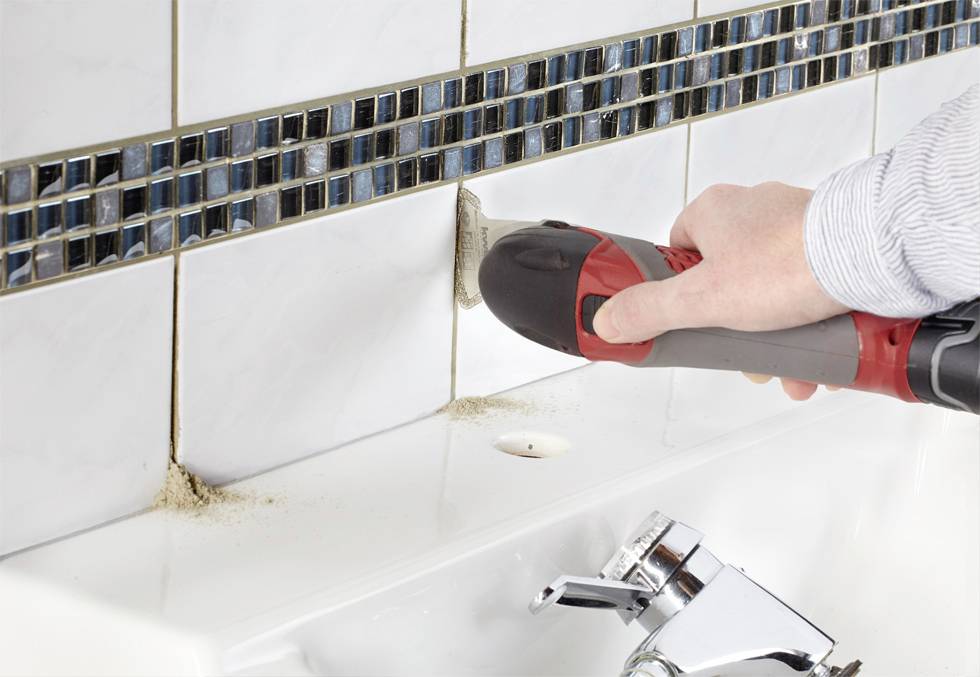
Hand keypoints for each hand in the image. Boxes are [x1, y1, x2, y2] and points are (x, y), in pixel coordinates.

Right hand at [591, 182, 849, 399]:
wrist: (874, 257)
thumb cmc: (788, 264)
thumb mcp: (702, 299)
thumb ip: (649, 311)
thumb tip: (606, 319)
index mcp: (714, 212)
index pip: (677, 253)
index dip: (677, 295)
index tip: (683, 324)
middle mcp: (754, 212)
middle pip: (726, 281)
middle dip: (736, 331)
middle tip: (745, 357)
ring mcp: (795, 227)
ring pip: (771, 291)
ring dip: (776, 337)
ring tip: (790, 369)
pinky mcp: (832, 244)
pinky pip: (809, 289)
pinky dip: (810, 325)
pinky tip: (820, 356)